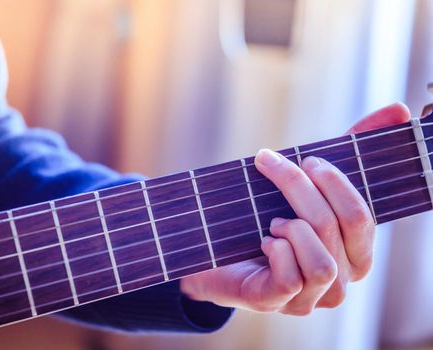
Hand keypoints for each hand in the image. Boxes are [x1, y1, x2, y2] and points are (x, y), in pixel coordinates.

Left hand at [180, 103, 410, 314]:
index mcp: (353, 253)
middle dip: (302, 189)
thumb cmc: (267, 214)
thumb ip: (351, 149)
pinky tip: (264, 241)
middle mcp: (339, 281)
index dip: (336, 183)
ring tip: (273, 219)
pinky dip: (277, 251)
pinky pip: (291, 279)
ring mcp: (310, 298)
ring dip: (293, 228)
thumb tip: (398, 109)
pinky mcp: (277, 303)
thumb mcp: (308, 181)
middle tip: (272, 164)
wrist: (216, 252)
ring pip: (322, 263)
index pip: (362, 217)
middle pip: (337, 228)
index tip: (307, 159)